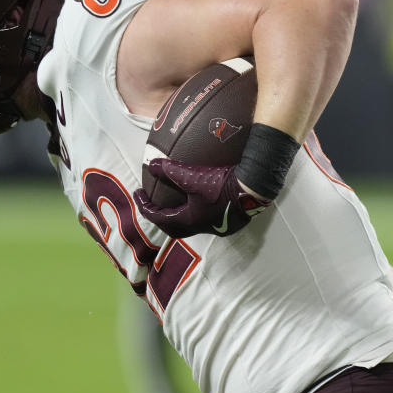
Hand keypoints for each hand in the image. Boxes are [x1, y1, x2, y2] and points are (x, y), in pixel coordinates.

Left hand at [135, 158, 270, 238]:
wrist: (253, 189)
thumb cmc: (222, 184)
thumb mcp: (192, 175)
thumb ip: (170, 170)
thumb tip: (150, 164)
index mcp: (189, 221)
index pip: (159, 217)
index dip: (145, 206)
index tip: (138, 195)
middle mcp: (203, 228)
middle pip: (174, 228)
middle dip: (161, 217)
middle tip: (154, 205)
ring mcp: (218, 227)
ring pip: (193, 226)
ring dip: (181, 216)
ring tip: (177, 202)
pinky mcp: (231, 222)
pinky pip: (208, 220)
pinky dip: (199, 212)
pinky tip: (203, 200)